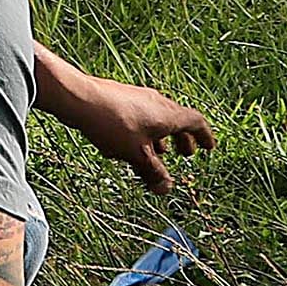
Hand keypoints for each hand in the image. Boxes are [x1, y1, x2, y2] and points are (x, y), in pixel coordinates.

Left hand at [42, 62, 213, 193]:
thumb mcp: (136, 155)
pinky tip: (128, 146)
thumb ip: (153, 172)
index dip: (204, 136)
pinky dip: (142, 132)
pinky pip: (138, 117)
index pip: (196, 123)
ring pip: (156, 119)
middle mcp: (156, 102)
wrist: (77, 96)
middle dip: (182, 139)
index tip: (209, 147)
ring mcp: (137, 98)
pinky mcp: (118, 98)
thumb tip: (166, 189)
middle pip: (177, 121)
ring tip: (158, 154)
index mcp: (169, 114)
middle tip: (184, 154)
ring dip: (160, 137)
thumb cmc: (112, 125)